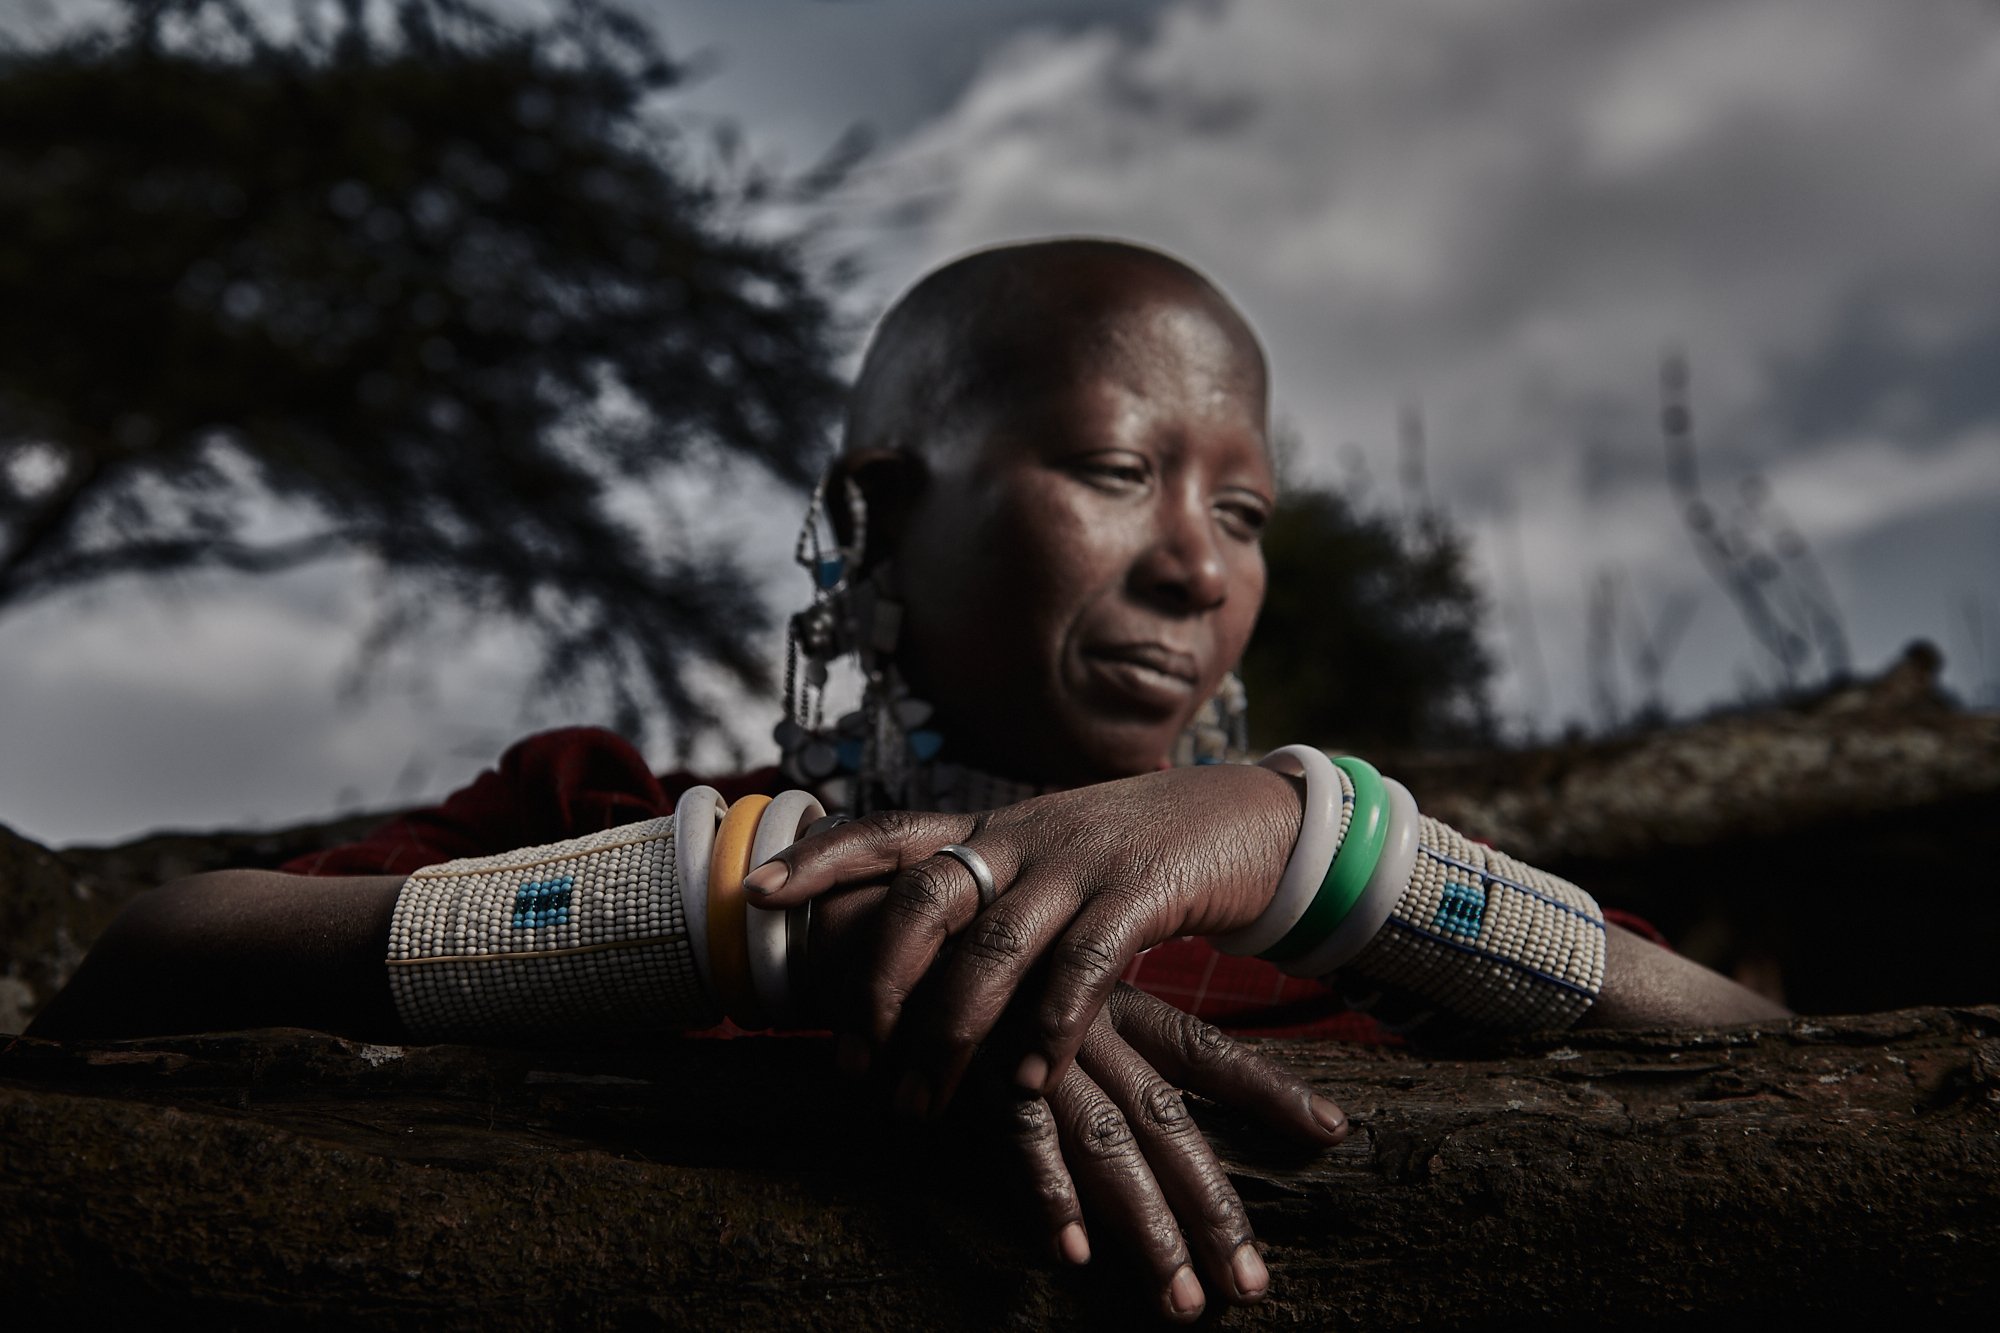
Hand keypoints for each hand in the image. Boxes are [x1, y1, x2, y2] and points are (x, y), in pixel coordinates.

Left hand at [751, 763, 1304, 1108]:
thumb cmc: (1132, 853)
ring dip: (953, 1032)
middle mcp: (1025, 835)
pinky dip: (1050, 1029)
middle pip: (923, 895)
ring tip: (926, 1103)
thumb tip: (900, 941)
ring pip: (993, 945)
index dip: (820, 858)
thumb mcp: (1048, 855)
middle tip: (853, 1061)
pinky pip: (1083, 965)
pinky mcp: (1146, 891)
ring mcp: (1085, 860)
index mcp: (993, 825)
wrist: (1250, 816)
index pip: (889, 829)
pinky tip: (1028, 1082)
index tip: (757, 894)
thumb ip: (984, 889)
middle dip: (877, 982)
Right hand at [985, 982, 1346, 1320]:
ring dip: (1147, 1226)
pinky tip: (1074, 1250)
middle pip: (1169, 1122)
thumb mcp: (1044, 989)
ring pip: (1108, 1144)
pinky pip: (1020, 1141)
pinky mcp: (974, 1073)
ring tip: (1179, 1300)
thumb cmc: (966, 967)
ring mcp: (1033, 1053)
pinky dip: (1047, 1193)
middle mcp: (1085, 1029)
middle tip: (1251, 1286)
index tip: (1332, 1133)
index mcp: (1110, 1002)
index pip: (1203, 1051)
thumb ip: (1094, 1034)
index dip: (1266, 1090)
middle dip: (1213, 1207)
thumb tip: (1147, 1097)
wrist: (872, 927)